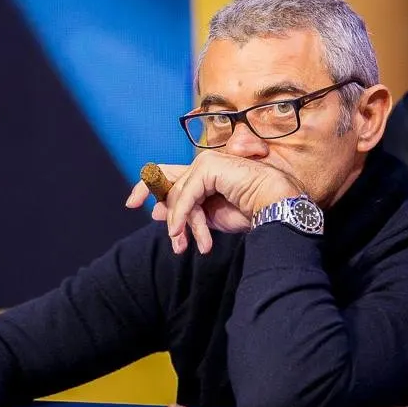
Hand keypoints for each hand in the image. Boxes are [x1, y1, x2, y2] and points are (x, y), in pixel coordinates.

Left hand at [125, 152, 303, 253]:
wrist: (276, 207)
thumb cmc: (250, 212)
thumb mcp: (209, 218)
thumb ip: (185, 213)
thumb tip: (154, 210)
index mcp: (206, 174)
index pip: (170, 173)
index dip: (148, 184)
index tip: (131, 202)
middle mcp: (204, 165)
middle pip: (164, 174)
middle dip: (152, 195)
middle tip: (140, 212)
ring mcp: (207, 163)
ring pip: (177, 192)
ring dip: (179, 222)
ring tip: (181, 243)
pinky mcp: (210, 167)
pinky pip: (185, 195)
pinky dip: (180, 216)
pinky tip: (179, 232)